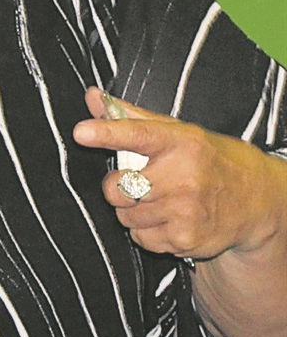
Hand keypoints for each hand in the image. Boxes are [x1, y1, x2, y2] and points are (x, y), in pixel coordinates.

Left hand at [72, 88, 283, 261]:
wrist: (254, 201)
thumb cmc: (207, 160)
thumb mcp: (177, 133)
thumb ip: (130, 117)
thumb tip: (92, 97)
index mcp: (180, 142)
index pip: (137, 134)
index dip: (106, 133)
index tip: (81, 132)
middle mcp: (183, 175)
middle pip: (117, 188)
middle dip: (119, 188)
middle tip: (143, 183)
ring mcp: (185, 209)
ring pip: (124, 216)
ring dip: (134, 211)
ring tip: (164, 201)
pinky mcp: (184, 238)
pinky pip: (139, 237)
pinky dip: (147, 232)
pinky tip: (171, 219)